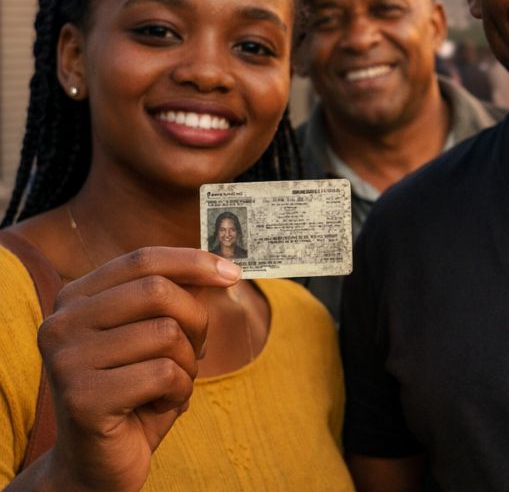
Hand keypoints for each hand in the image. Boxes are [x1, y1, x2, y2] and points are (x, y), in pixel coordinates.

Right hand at [35, 247, 241, 491]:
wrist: (99, 463)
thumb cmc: (136, 394)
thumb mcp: (156, 338)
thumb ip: (178, 300)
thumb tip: (223, 268)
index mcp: (75, 299)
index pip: (141, 259)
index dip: (193, 261)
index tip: (233, 273)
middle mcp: (61, 323)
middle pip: (158, 291)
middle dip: (195, 322)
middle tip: (193, 352)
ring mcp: (66, 360)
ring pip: (166, 333)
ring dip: (187, 364)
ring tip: (167, 386)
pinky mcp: (82, 397)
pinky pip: (164, 374)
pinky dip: (179, 391)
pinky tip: (157, 406)